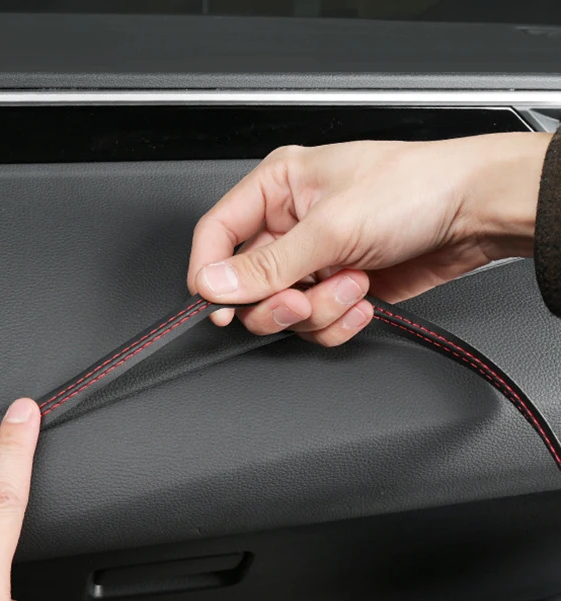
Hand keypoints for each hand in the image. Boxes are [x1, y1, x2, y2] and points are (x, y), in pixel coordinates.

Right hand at [188, 132, 551, 344]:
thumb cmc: (415, 189)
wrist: (476, 214)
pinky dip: (338, 321)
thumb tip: (215, 285)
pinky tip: (364, 299)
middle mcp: (288, 226)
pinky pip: (313, 325)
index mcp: (276, 189)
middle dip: (277, 302)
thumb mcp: (332, 227)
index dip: (209, 274)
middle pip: (244, 286)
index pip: (215, 235)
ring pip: (280, 312)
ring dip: (318, 310)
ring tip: (354, 283)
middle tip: (302, 298)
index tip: (218, 305)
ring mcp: (312, 262)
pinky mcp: (334, 290)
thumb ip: (267, 264)